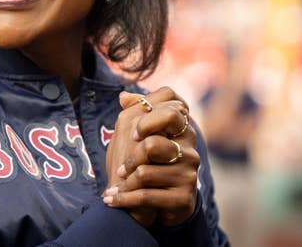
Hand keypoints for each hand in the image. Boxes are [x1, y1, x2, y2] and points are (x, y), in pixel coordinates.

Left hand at [104, 87, 198, 226]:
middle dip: (130, 157)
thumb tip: (123, 96)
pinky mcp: (183, 198)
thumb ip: (133, 113)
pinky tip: (111, 199)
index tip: (135, 134)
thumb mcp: (135, 136)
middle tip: (122, 167)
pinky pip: (145, 196)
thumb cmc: (144, 165)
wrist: (156, 205)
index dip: (148, 119)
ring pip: (144, 173)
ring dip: (125, 182)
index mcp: (182, 130)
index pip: (172, 108)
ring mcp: (189, 175)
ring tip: (120, 185)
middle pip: (151, 144)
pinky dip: (123, 199)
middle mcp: (190, 151)